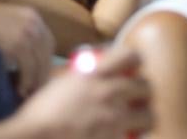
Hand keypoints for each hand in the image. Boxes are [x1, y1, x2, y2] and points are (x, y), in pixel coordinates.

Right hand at [0, 0, 53, 96]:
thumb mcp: (3, 24)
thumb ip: (17, 37)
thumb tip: (27, 64)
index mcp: (31, 15)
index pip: (48, 42)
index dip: (45, 61)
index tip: (41, 75)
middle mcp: (33, 22)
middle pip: (47, 52)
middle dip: (42, 72)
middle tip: (36, 89)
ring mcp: (27, 32)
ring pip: (40, 62)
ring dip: (35, 80)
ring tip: (27, 92)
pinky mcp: (17, 44)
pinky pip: (29, 68)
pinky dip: (26, 81)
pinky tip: (20, 89)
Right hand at [10, 45, 152, 138]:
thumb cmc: (38, 114)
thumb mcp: (60, 84)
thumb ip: (81, 75)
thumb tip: (92, 67)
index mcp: (94, 74)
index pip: (131, 55)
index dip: (135, 60)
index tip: (133, 67)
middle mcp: (108, 93)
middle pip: (145, 86)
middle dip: (143, 93)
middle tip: (137, 99)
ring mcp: (113, 119)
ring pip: (148, 115)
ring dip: (145, 118)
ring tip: (139, 122)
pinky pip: (135, 138)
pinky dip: (134, 137)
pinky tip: (127, 137)